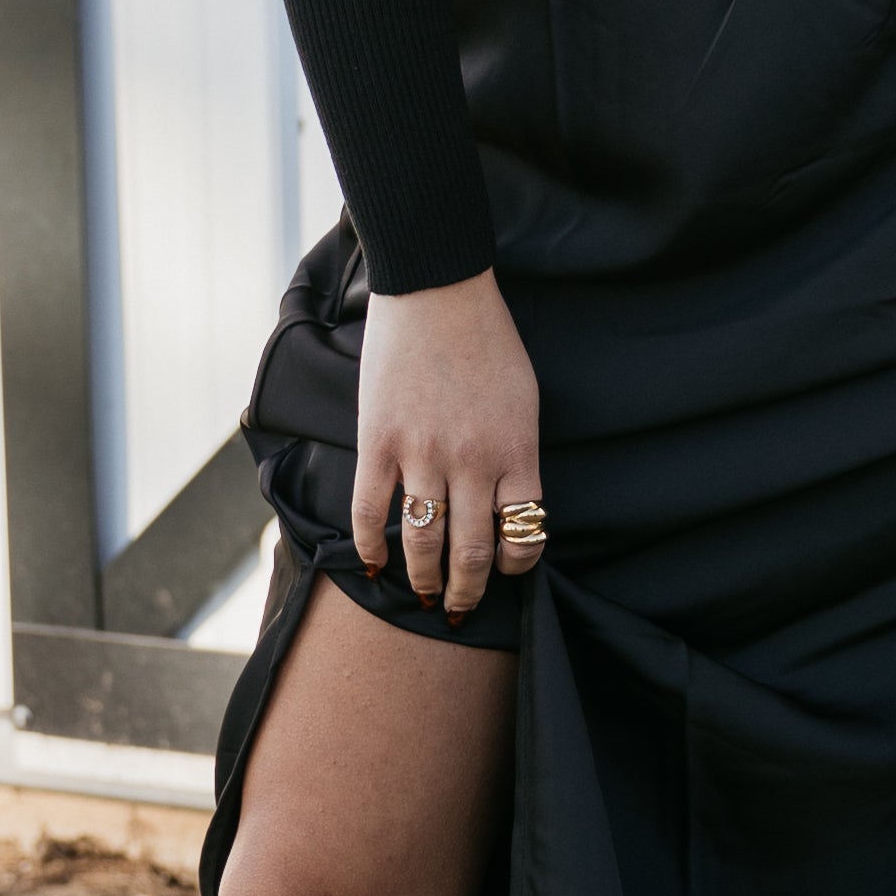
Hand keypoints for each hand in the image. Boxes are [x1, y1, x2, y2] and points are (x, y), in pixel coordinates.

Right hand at [353, 268, 544, 618]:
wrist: (436, 288)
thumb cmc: (488, 339)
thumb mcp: (523, 400)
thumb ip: (516, 453)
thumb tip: (506, 504)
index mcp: (517, 450)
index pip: (526, 534)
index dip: (516, 566)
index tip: (505, 571)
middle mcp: (473, 462)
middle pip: (471, 554)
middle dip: (465, 592)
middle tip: (457, 607)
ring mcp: (422, 454)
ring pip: (422, 544)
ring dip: (422, 580)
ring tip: (421, 594)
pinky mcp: (378, 441)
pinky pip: (370, 512)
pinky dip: (369, 548)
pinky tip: (372, 564)